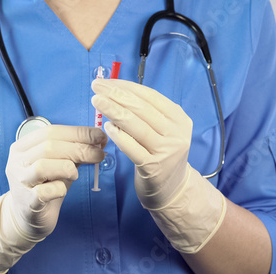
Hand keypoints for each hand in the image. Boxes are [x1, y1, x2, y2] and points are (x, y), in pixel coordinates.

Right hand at [5, 125, 106, 238]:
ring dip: (67, 168)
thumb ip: (73, 150)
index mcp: (23, 146)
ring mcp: (20, 182)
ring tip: (75, 175)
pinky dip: (59, 189)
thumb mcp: (59, 162)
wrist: (28, 216)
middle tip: (99, 154)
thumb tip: (97, 140)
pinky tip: (62, 190)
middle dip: (79, 148)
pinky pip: (44, 192)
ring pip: (42, 166)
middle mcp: (17, 161)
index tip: (99, 136)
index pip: (51, 131)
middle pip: (48, 146)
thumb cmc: (46, 185)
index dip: (78, 132)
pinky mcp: (27, 202)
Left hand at [91, 79, 191, 209]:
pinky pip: (131, 147)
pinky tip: (106, 127)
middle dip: (116, 94)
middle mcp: (176, 133)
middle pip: (141, 108)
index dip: (126, 87)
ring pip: (135, 125)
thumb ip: (146, 113)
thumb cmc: (161, 154)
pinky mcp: (153, 167)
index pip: (150, 96)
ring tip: (96, 101)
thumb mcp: (163, 130)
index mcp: (179, 119)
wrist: (173, 188)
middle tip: (96, 87)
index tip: (106, 81)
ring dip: (113, 110)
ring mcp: (166, 151)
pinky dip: (118, 135)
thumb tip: (116, 91)